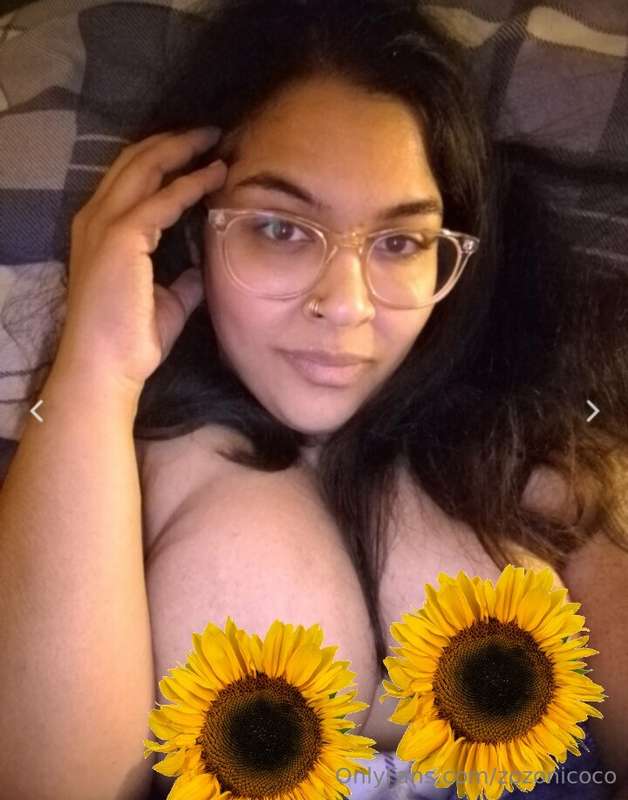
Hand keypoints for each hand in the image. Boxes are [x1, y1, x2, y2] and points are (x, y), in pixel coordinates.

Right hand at [55, 126, 226, 394]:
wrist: (107, 366)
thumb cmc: (132, 339)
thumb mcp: (166, 300)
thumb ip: (183, 280)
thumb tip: (203, 269)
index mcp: (101, 230)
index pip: (131, 177)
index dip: (164, 158)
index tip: (199, 151)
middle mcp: (96, 218)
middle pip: (134, 160)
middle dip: (174, 141)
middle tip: (212, 131)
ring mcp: (105, 225)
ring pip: (145, 167)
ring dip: (182, 149)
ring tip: (216, 140)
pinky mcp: (122, 238)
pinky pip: (162, 199)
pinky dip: (191, 183)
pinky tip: (216, 175)